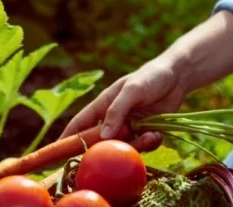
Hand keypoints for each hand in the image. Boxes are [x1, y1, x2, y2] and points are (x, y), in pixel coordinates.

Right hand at [59, 58, 185, 151]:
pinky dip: (150, 143)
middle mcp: (113, 119)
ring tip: (149, 134)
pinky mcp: (145, 132)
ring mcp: (129, 127)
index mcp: (102, 106)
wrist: (177, 77)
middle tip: (117, 154)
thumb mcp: (131, 90)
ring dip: (136, 145)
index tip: (55, 153)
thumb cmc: (149, 78)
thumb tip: (103, 136)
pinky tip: (157, 133)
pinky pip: (143, 146)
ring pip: (124, 147)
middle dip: (109, 149)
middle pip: (102, 142)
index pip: (79, 124)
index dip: (67, 138)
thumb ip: (116, 111)